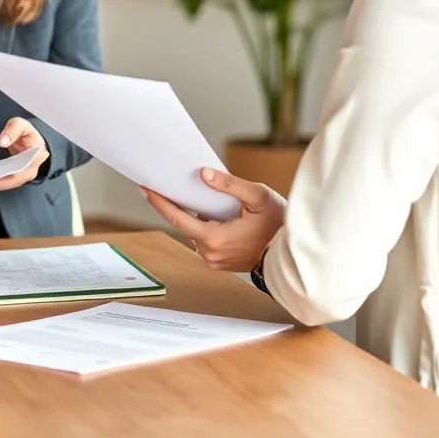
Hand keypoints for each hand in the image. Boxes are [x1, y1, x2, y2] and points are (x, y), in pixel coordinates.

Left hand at [0, 117, 49, 191]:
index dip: (9, 172)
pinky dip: (0, 183)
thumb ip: (12, 130)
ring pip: (13, 183)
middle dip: (0, 183)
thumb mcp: (19, 124)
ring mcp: (28, 173)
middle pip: (17, 179)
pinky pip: (11, 182)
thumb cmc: (26, 131)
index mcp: (37, 154)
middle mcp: (34, 167)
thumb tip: (2, 142)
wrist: (31, 138)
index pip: (23, 167)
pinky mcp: (22, 176)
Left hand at [141, 168, 286, 271]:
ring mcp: (214, 260)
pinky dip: (206, 225)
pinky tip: (214, 213)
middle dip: (180, 204)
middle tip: (173, 182)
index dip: (159, 202)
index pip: (177, 218)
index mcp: (214, 239)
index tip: (145, 188)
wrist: (292, 254)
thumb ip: (229, 185)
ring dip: (197, 216)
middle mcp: (209, 254)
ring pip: (196, 231)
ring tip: (203, 197)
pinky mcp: (220, 262)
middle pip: (185, 224)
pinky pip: (205, 240)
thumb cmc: (278, 225)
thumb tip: (204, 175)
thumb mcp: (257, 196)